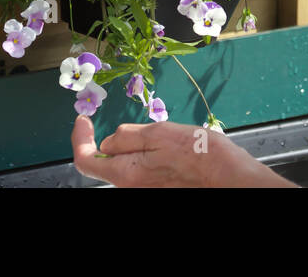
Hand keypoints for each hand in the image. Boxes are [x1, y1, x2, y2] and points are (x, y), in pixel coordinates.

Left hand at [71, 116, 294, 187]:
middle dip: (111, 140)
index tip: (83, 119)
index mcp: (127, 173)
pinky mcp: (156, 186)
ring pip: (125, 163)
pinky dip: (145, 153)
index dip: (80, 138)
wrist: (228, 175)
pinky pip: (140, 168)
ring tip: (161, 134)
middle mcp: (131, 186)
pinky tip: (168, 145)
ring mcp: (144, 188)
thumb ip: (127, 137)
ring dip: (132, 145)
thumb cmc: (199, 154)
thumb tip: (107, 141)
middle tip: (132, 123)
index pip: (86, 159)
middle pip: (106, 162)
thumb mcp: (160, 133)